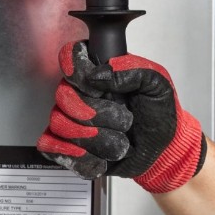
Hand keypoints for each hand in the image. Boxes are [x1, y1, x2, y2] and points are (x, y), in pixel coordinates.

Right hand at [36, 42, 205, 192]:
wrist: (163, 150)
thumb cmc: (159, 115)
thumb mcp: (157, 85)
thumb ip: (133, 69)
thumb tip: (99, 73)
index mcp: (100, 73)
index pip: (71, 57)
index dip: (78, 72)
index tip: (97, 88)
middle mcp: (81, 94)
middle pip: (63, 94)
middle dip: (94, 112)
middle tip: (122, 120)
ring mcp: (73, 120)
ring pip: (59, 123)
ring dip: (93, 137)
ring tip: (119, 142)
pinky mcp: (69, 146)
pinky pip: (51, 147)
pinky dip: (75, 155)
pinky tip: (98, 157)